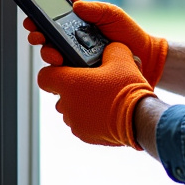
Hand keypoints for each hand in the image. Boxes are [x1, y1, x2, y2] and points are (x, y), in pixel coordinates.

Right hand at [23, 0, 167, 86]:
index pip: (52, 17)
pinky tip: (58, 75)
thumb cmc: (128, 34)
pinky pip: (64, 77)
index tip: (31, 15)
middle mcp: (73, 41)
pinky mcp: (81, 75)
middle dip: (37, 36)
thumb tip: (75, 5)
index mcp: (77, 23)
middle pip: (46, 38)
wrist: (145, 58)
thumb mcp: (113, 14)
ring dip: (47, 55)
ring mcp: (76, 58)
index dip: (38, 16)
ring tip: (54, 55)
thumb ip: (95, 8)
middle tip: (37, 36)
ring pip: (52, 57)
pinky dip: (58, 77)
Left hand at [37, 42, 155, 148]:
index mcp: (68, 83)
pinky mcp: (85, 136)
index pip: (44, 77)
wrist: (140, 118)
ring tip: (103, 98)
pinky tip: (108, 112)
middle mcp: (66, 105)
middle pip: (60, 93)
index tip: (65, 70)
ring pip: (71, 110)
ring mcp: (74, 123)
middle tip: (93, 83)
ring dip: (81, 104)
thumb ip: (109, 49)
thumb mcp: (121, 57)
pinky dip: (90, 118)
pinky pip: (82, 123)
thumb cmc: (127, 88)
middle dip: (73, 88)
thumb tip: (109, 49)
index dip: (53, 72)